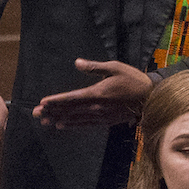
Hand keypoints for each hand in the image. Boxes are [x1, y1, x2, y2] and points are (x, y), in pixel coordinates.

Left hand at [34, 60, 153, 128]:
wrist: (152, 98)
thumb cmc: (134, 80)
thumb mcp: (115, 68)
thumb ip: (94, 67)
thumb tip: (76, 63)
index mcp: (97, 93)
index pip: (71, 98)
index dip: (56, 101)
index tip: (42, 103)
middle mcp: (97, 107)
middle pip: (70, 110)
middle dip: (52, 111)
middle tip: (36, 114)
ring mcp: (102, 115)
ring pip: (76, 118)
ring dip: (59, 119)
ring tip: (45, 121)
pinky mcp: (107, 120)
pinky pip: (86, 124)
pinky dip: (74, 125)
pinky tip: (63, 125)